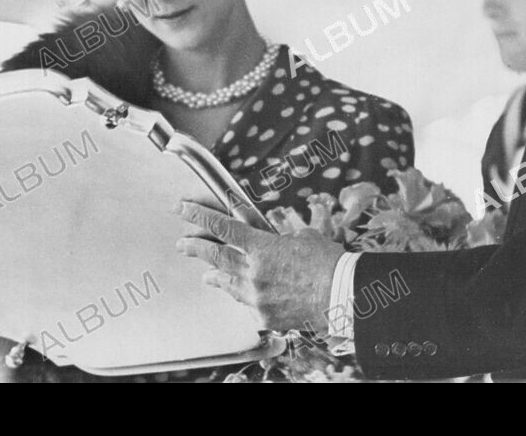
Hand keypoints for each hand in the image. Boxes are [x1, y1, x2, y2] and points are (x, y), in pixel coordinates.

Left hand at [176, 202, 344, 331]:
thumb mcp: (301, 238)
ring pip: (228, 284)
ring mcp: (257, 298)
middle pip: (216, 257)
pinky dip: (246, 296)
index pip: (222, 227)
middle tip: (182, 244)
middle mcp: (253, 273)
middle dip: (196, 248)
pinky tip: (247, 295)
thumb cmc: (328, 261)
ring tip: (207, 275)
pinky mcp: (265, 317)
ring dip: (216, 276)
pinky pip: (248, 304)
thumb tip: (268, 240)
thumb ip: (277, 239)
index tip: (181, 209)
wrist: (343, 295)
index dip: (199, 216)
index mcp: (262, 247)